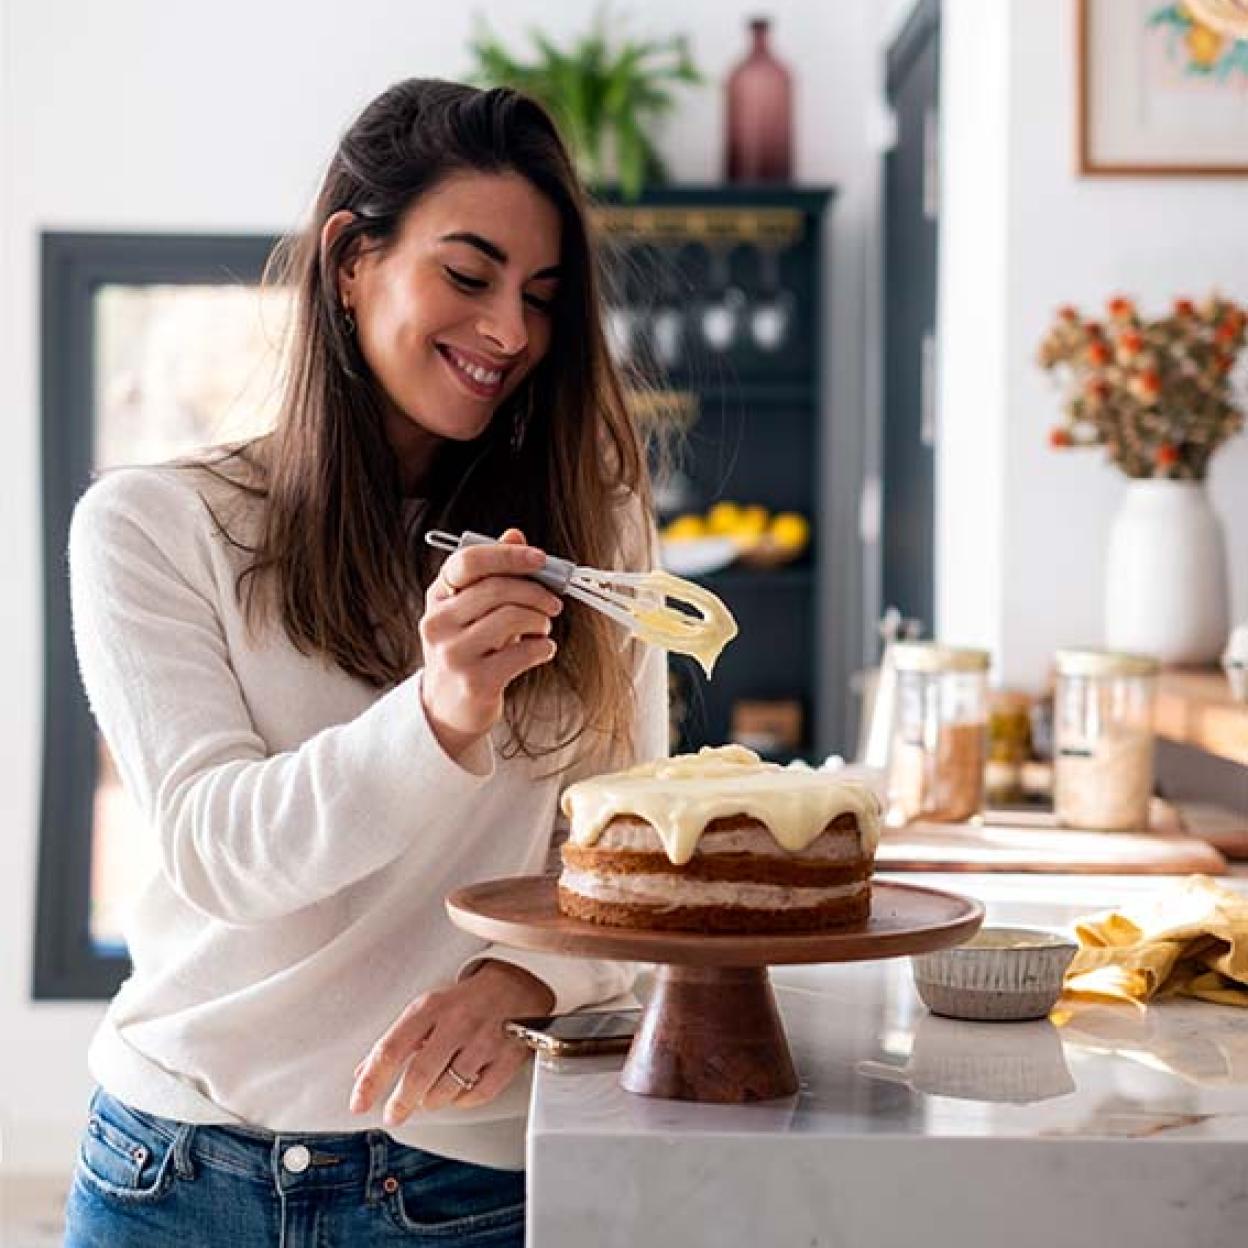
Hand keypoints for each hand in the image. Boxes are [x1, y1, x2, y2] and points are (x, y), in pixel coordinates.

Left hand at [350, 961, 555, 1122]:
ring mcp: (484, 1041)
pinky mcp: (507, 1058)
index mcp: (431, 1007)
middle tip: (393, 1114)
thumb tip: (362, 1074)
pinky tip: (459, 1090)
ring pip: (447, 1090)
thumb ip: (396, 1042)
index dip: (371, 1081)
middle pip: (419, 1074)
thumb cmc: (465, 1001)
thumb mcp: (426, 1010)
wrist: (517, 986)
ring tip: (431, 1094)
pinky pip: (476, 1095)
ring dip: (432, 1100)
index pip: (391, 1048)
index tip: (359, 1103)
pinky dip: (462, 1100)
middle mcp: (457, 1022)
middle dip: (401, 1102)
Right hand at [420, 528, 562, 758]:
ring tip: (543, 629)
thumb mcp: (473, 610)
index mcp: (438, 596)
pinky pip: (522, 653)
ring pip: (511, 617)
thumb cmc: (468, 651)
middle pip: (496, 589)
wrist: (447, 708)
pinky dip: (542, 647)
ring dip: (540, 620)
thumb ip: (494, 573)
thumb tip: (515, 534)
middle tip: (553, 604)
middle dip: (536, 592)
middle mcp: (438, 623)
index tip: (540, 559)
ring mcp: (453, 653)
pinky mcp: (475, 681)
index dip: (508, 555)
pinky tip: (542, 649)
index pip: (468, 561)